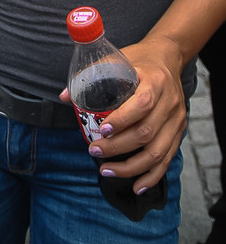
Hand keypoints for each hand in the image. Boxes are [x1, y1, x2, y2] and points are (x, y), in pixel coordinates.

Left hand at [75, 36, 185, 192]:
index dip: (122, 120)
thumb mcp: (117, 58)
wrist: (168, 57)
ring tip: (106, 171)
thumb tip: (64, 96)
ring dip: (131, 167)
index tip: (101, 130)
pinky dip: (152, 175)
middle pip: (146, 132)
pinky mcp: (179, 132)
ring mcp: (177, 120)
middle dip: (118, 147)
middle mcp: (170, 102)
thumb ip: (91, 74)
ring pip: (158, 151)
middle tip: (94, 151)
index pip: (142, 104)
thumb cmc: (139, 59)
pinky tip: (137, 186)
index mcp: (155, 81)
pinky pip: (167, 159)